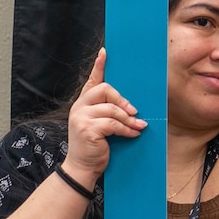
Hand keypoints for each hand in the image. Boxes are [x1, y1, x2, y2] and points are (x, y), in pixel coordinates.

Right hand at [64, 48, 145, 183]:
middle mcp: (79, 107)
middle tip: (135, 112)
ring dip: (129, 120)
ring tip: (139, 127)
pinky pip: (113, 124)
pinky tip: (132, 135)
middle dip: (123, 100)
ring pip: (112, 109)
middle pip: (105, 89)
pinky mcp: (86, 129)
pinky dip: (126, 130)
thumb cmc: (96, 145)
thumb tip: (133, 106)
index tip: (106, 52)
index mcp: (83, 103)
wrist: (83, 167)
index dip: (99, 66)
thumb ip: (111, 112)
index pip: (92, 80)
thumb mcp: (103, 125)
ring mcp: (80, 117)